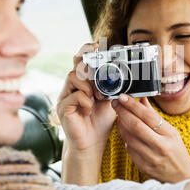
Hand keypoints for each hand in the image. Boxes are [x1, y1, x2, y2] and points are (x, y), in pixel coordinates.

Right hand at [56, 43, 115, 183]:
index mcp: (84, 82)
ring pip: (73, 76)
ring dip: (88, 84)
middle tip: (97, 65)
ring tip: (98, 96)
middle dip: (87, 62)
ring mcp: (65, 96)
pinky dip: (85, 99)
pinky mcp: (63, 108)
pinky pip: (73, 96)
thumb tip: (126, 77)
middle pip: (76, 64)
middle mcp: (72, 87)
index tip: (97, 45)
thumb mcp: (110, 102)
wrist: (91, 145)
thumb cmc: (99, 123)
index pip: (82, 61)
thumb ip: (113, 88)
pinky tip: (89, 108)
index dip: (87, 50)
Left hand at [111, 94, 189, 182]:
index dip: (133, 105)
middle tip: (115, 103)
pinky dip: (126, 139)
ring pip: (129, 138)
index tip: (123, 97)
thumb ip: (154, 116)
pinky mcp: (144, 167)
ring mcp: (151, 158)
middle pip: (135, 126)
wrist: (181, 176)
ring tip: (119, 117)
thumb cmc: (176, 151)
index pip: (148, 116)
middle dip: (122, 112)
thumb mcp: (171, 131)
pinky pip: (129, 149)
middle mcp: (160, 146)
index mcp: (169, 134)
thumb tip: (141, 100)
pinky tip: (126, 134)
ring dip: (121, 125)